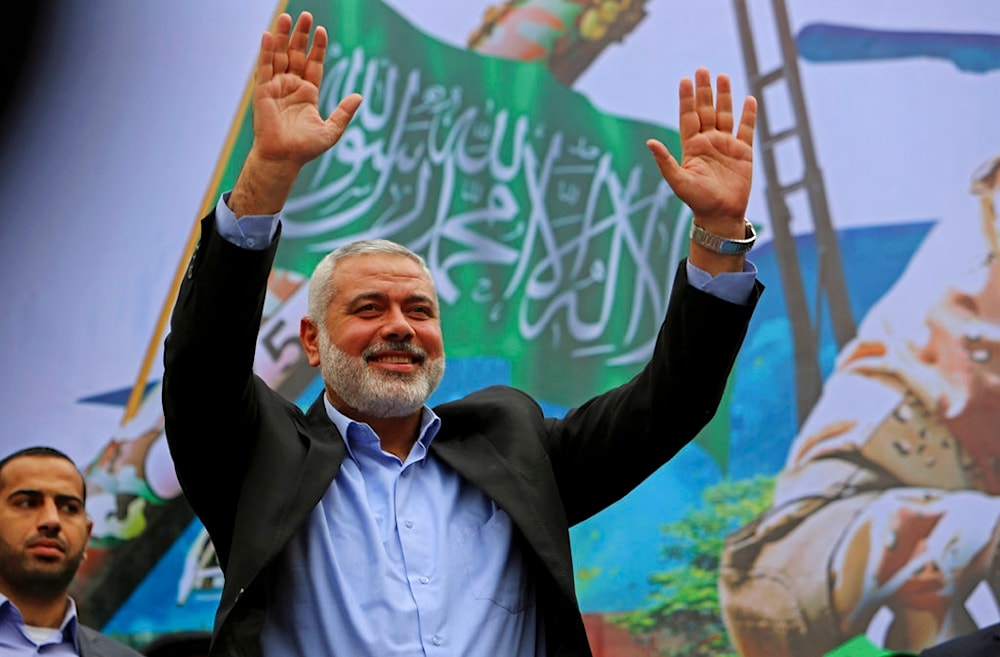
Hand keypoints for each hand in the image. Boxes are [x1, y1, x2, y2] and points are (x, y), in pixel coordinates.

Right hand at [230, 12, 361, 215]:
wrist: (284, 158)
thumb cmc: (305, 148)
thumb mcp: (331, 130)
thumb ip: (344, 113)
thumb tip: (359, 96)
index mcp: (307, 93)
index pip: (313, 64)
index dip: (317, 48)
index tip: (322, 31)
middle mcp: (291, 86)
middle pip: (296, 54)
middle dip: (301, 36)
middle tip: (306, 16)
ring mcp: (276, 87)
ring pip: (279, 56)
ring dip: (281, 37)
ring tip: (286, 17)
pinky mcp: (263, 91)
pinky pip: (264, 67)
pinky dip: (266, 51)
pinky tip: (267, 35)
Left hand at [647, 68, 755, 244]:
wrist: (721, 216)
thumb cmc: (698, 201)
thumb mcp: (679, 181)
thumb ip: (665, 161)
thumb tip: (649, 142)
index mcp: (692, 147)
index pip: (689, 117)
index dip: (686, 99)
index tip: (685, 80)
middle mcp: (709, 143)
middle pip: (706, 111)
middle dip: (704, 91)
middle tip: (702, 69)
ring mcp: (726, 146)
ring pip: (725, 115)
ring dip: (724, 97)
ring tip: (722, 77)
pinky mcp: (743, 153)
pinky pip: (746, 130)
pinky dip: (748, 115)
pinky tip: (748, 100)